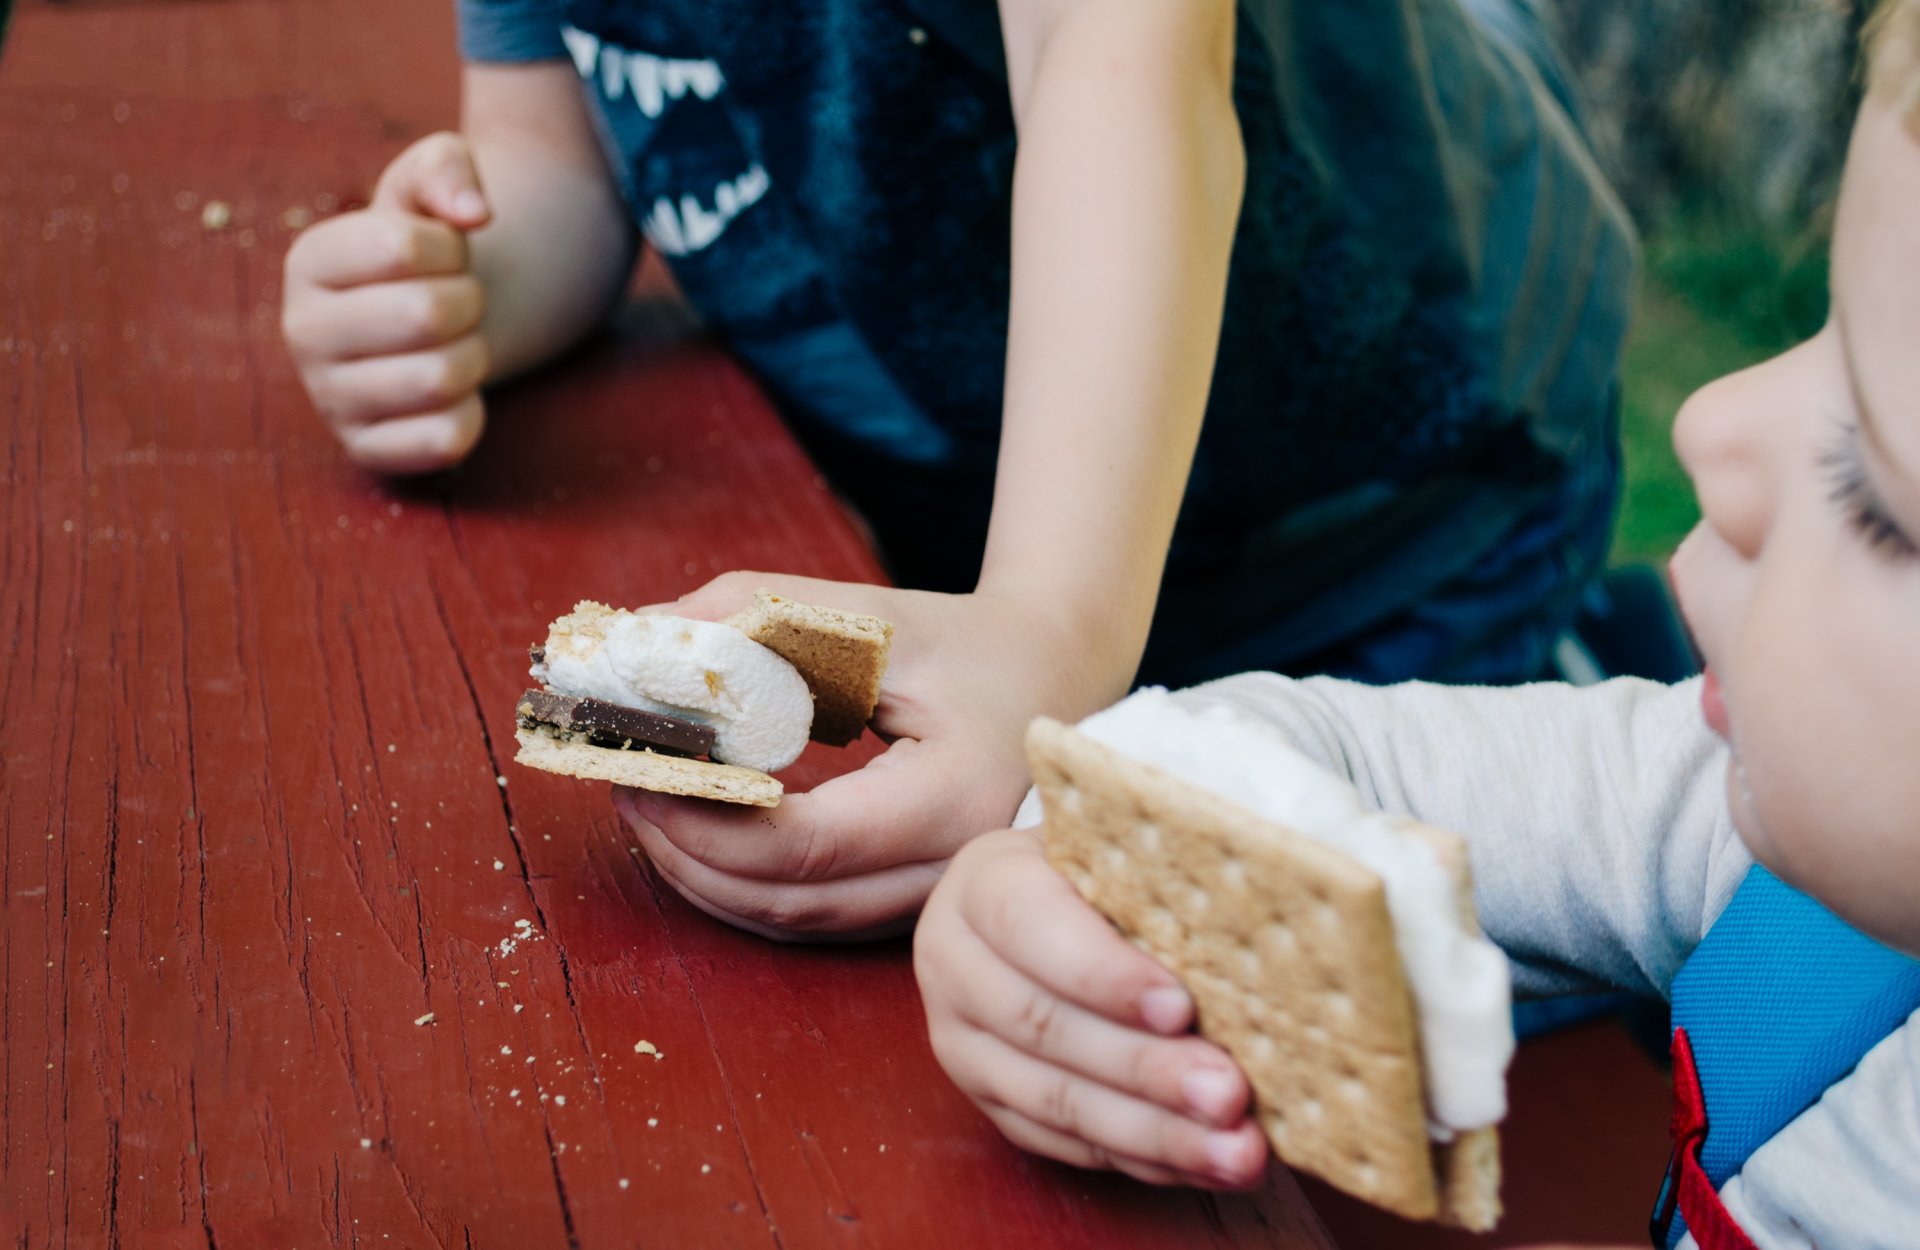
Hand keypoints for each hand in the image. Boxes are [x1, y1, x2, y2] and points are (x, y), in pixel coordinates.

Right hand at [282, 132, 492, 473]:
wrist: (432, 322)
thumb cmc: (428, 249)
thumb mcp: (430, 184)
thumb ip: (449, 167)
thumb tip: (474, 213)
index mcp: (308, 260)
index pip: (401, 247)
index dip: (452, 246)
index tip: (446, 252)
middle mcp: (302, 332)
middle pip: (426, 315)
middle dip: (470, 303)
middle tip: (460, 304)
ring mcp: (329, 398)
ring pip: (440, 380)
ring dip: (474, 356)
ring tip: (455, 344)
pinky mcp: (366, 450)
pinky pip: (446, 439)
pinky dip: (473, 413)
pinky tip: (452, 395)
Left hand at [611, 570, 1129, 939]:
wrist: (1061, 677)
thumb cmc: (970, 643)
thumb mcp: (873, 616)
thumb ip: (759, 615)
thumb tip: (643, 638)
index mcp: (954, 799)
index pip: (805, 846)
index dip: (706, 821)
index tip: (641, 769)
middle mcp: (951, 871)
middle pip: (788, 902)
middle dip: (686, 853)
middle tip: (623, 784)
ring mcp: (934, 900)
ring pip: (794, 924)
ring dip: (704, 876)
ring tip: (645, 805)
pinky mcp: (912, 904)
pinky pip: (812, 919)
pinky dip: (742, 885)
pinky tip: (698, 834)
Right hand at [915, 828, 1268, 1186]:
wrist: (1041, 899)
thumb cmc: (1101, 866)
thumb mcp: (1113, 849)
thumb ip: (1153, 881)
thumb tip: (1245, 932)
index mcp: (981, 884)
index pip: (1032, 929)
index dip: (1105, 975)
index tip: (1182, 1008)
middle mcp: (954, 964)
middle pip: (1044, 1027)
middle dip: (1145, 1068)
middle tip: (1228, 1093)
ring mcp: (963, 1042)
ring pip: (1054, 1100)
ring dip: (1153, 1133)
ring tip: (1235, 1150)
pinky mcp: (990, 1101)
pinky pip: (1065, 1144)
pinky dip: (1142, 1158)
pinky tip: (1205, 1162)